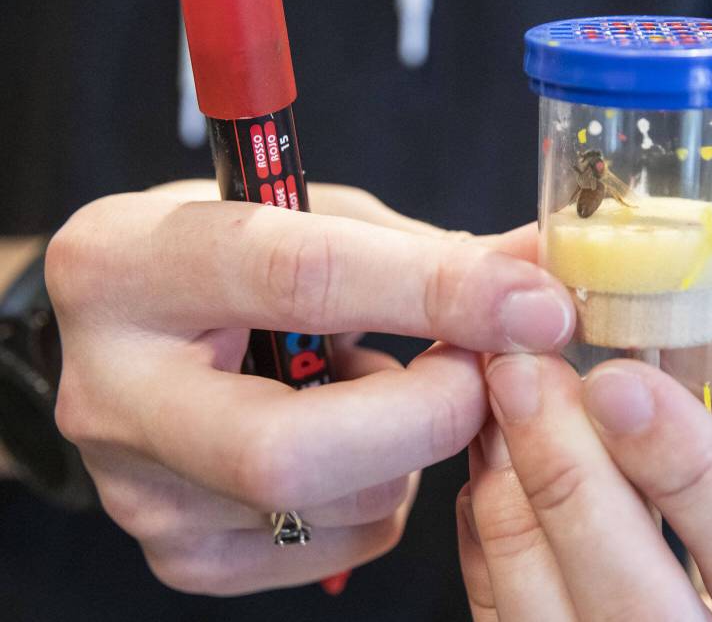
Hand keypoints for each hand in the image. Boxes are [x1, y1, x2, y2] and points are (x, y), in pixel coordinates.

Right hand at [46, 181, 572, 594]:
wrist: (137, 329)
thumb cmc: (233, 255)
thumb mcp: (310, 217)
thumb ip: (419, 248)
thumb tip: (539, 274)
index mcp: (130, 264)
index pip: (298, 279)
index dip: (436, 292)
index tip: (535, 305)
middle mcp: (113, 393)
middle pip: (289, 452)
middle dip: (425, 416)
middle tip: (479, 371)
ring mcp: (139, 493)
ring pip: (327, 510)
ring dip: (406, 450)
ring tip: (383, 386)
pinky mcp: (179, 554)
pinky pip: (329, 547)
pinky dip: (380, 493)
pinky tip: (351, 437)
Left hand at [457, 337, 711, 620]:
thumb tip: (704, 312)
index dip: (687, 469)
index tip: (619, 382)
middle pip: (635, 600)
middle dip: (570, 478)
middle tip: (525, 374)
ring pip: (550, 616)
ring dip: (512, 498)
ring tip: (498, 400)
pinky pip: (507, 619)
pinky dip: (491, 537)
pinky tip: (493, 459)